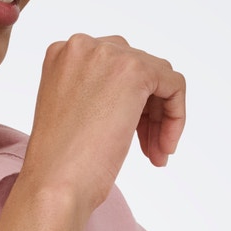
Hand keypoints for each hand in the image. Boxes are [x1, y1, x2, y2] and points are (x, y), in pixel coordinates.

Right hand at [21, 33, 186, 211]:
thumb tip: (132, 95)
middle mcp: (82, 46)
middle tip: (148, 150)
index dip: (128, 104)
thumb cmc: (59, 164)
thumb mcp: (74, 113)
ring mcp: (107, 55)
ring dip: (161, 118)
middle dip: (147, 112)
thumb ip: (97, 92)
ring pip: (158, 77)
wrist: (54, 184)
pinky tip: (164, 146)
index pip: (112, 67)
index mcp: (62, 55)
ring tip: (156, 154)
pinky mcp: (134, 71)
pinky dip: (176, 115)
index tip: (131, 136)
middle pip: (137, 69)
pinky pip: (174, 85)